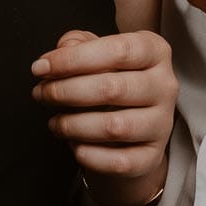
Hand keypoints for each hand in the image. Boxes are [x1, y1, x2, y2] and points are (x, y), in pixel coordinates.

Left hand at [32, 29, 176, 205]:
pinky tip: (74, 145)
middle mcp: (165, 86)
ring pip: (114, 127)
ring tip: (55, 122)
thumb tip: (62, 52)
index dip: (73, 59)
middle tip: (40, 94)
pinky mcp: (153, 156)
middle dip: (65, 91)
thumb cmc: (109, 78)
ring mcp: (162, 123)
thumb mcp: (95, 51)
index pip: (117, 50)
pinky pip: (119, 161)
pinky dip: (89, 155)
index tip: (40, 68)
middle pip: (112, 89)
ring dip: (73, 125)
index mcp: (155, 51)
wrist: (131, 123)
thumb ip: (77, 43)